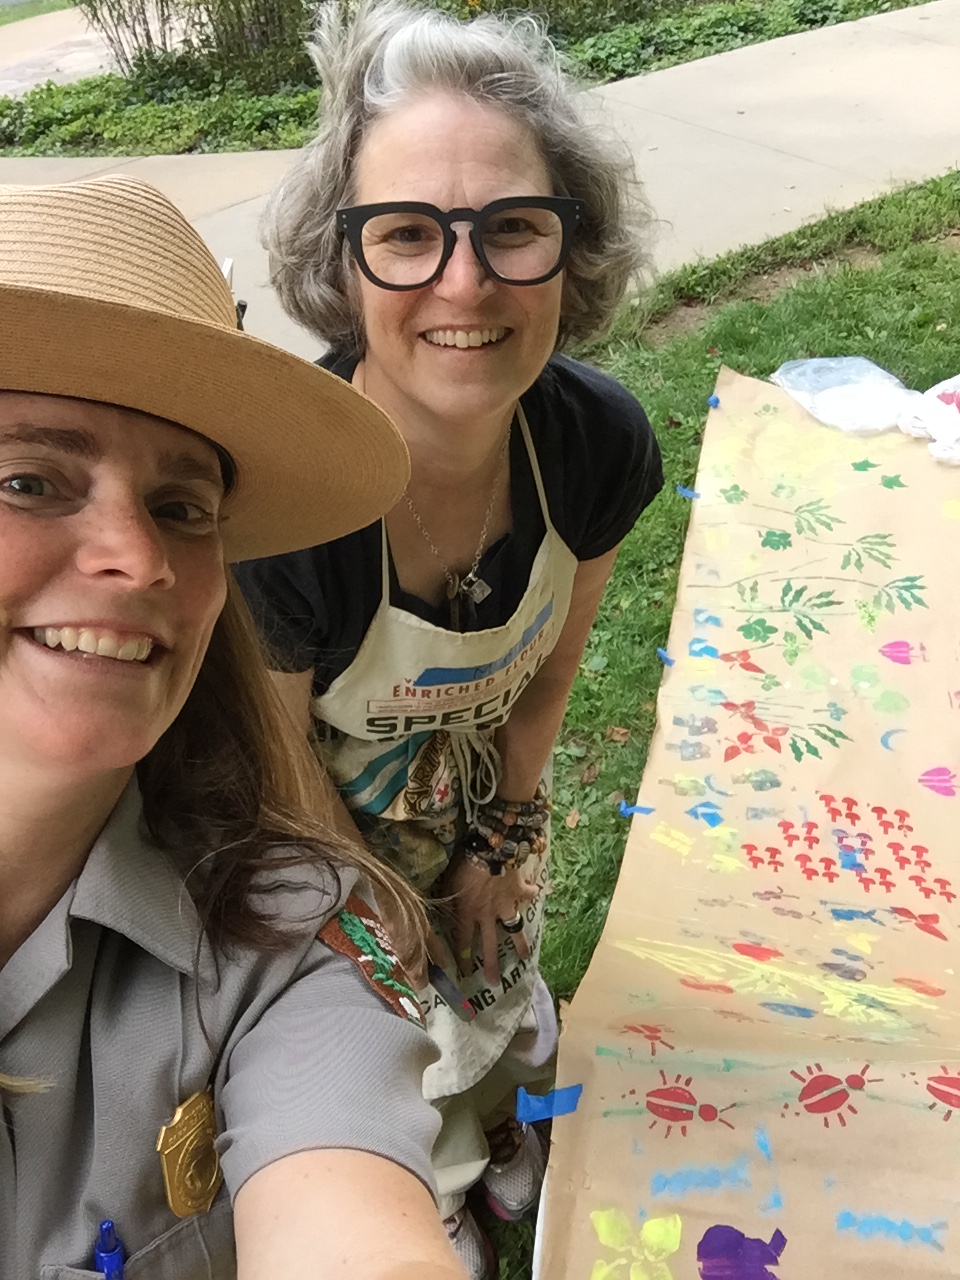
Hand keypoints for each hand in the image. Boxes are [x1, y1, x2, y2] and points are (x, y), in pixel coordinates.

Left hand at [445, 859, 538, 985]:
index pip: (464, 941)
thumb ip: (447, 897)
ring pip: (514, 929)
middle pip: (490, 944)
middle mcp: (487, 914)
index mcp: (468, 912)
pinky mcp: (518, 891)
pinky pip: (528, 893)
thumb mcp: (448, 882)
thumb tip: (438, 907)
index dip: (464, 958)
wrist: (489, 851)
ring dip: (520, 943)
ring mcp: (505, 905)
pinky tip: (537, 892)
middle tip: (494, 981)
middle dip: (492, 963)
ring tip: (524, 957)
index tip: (466, 974)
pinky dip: (532, 892)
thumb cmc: (463, 865)